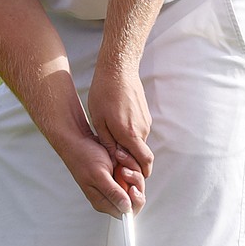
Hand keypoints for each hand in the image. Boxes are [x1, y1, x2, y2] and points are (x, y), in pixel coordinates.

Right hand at [57, 127, 145, 218]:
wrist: (79, 139)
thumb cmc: (83, 156)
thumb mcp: (98, 175)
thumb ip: (112, 193)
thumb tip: (126, 209)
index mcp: (103, 202)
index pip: (127, 213)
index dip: (134, 201)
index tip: (133, 188)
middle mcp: (110, 195)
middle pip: (135, 197)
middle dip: (134, 181)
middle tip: (124, 170)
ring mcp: (115, 184)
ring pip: (136, 182)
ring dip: (132, 169)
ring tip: (119, 159)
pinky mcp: (119, 174)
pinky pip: (134, 171)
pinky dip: (130, 163)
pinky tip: (120, 156)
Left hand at [86, 61, 153, 181]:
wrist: (118, 69)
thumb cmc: (104, 94)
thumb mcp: (99, 121)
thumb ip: (108, 143)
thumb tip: (114, 160)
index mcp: (131, 134)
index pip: (144, 163)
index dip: (138, 174)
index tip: (125, 176)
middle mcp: (142, 130)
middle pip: (143, 156)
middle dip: (133, 165)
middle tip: (117, 166)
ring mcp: (145, 121)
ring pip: (140, 144)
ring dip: (130, 150)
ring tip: (112, 147)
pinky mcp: (144, 115)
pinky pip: (139, 133)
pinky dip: (131, 138)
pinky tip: (116, 131)